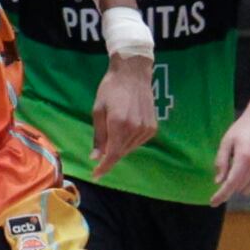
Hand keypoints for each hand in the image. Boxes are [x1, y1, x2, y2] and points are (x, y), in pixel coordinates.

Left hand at [89, 57, 159, 176]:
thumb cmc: (110, 89)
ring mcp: (147, 128)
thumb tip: (96, 158)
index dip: (104, 167)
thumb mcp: (98, 111)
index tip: (96, 175)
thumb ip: (99, 137)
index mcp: (119, 124)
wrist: (133, 74)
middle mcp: (136, 129)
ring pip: (130, 148)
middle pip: (121, 152)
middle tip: (101, 147)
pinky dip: (129, 141)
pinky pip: (139, 142)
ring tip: (114, 130)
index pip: (113, 154)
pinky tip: (125, 128)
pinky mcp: (153, 127)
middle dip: (110, 154)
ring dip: (120, 147)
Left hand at [211, 107, 249, 204]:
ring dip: (239, 186)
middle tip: (227, 168)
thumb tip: (218, 182)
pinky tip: (246, 176)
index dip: (221, 195)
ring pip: (248, 190)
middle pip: (238, 188)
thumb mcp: (226, 142)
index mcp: (244, 159)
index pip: (231, 184)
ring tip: (238, 167)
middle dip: (229, 185)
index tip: (212, 203)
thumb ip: (221, 162)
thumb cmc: (241, 129)